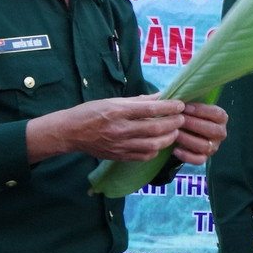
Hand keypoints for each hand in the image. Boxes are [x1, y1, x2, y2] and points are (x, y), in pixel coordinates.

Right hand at [29, 94, 185, 162]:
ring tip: (174, 131)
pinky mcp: (119, 156)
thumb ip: (139, 101)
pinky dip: (156, 150)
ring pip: (152, 145)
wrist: (70, 132)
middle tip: (182, 118)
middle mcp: (119, 129)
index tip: (180, 105)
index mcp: (117, 111)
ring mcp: (119, 145)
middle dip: (173, 123)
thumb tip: (162, 95)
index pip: (150, 109)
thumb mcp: (113, 101)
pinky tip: (160, 144)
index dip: (169, 107)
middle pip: (155, 128)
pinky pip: (144, 156)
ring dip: (168, 138)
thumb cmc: (91, 112)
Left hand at [171, 102, 228, 164]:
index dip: (201, 110)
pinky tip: (175, 149)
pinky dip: (187, 156)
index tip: (184, 107)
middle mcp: (221, 133)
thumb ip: (187, 100)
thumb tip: (176, 94)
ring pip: (204, 146)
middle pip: (213, 130)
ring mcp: (213, 146)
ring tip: (174, 133)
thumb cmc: (187, 115)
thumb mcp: (190, 106)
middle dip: (194, 125)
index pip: (217, 114)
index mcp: (221, 118)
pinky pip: (199, 160)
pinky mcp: (205, 158)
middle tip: (178, 121)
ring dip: (188, 139)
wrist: (184, 131)